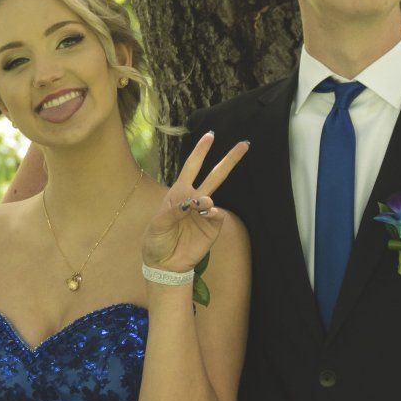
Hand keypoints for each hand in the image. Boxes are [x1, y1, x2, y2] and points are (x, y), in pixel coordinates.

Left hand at [142, 131, 248, 273]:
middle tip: (244, 144)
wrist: (164, 264)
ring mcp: (205, 213)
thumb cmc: (156, 241)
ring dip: (211, 194)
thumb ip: (172, 212)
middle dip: (228, 160)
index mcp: (178, 193)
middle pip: (214, 175)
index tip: (210, 136)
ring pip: (218, 194)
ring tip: (201, 205)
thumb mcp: (156, 225)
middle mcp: (194, 200)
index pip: (191, 167)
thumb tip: (193, 202)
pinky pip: (217, 215)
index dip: (200, 151)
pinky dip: (213, 212)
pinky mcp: (212, 227)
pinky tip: (205, 215)